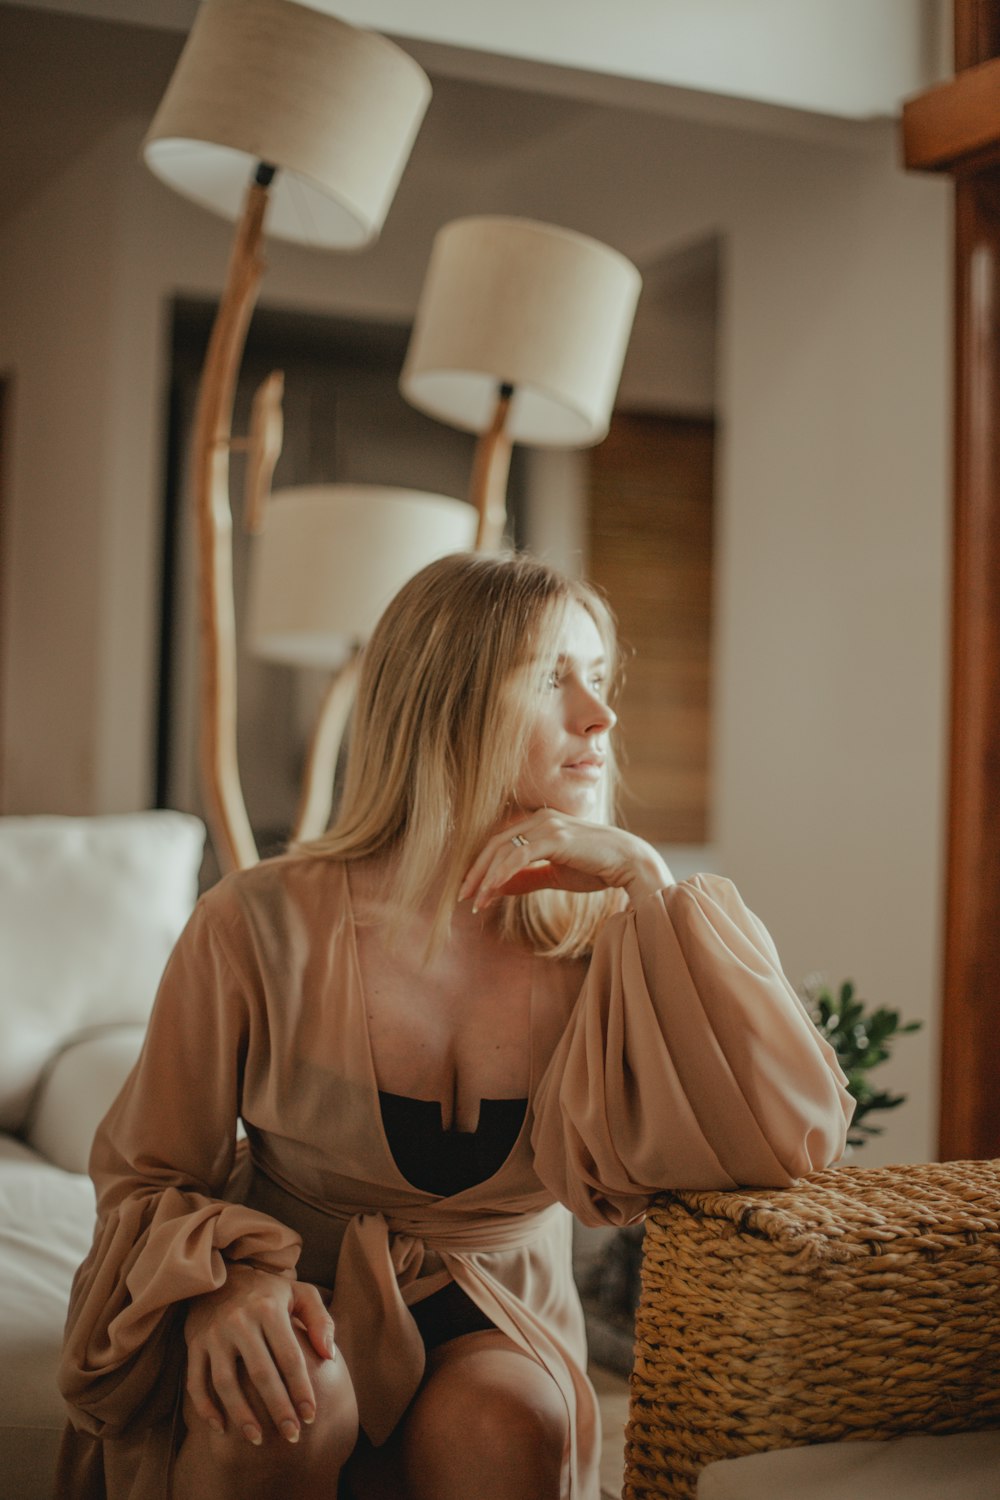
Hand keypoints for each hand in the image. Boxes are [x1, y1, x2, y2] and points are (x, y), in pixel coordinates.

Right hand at [184, 1265, 335, 1444]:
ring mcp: (213, 1334)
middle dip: (278, 1409)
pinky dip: (206, 1408)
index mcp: (269, 1308)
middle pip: (261, 1375)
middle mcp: (239, 1321)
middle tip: (292, 1436)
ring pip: (226, 1383)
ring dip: (242, 1416)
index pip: (289, 1357)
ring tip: (258, 1441)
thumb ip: (320, 1320)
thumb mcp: (300, 1293)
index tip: (311, 1416)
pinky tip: (221, 1428)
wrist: (221, 1277)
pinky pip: (196, 1382)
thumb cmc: (268, 1292)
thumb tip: (329, 1356)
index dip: (301, 1389)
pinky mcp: (194, 1344)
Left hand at [459, 811, 672, 911]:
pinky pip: (518, 856)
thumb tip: (498, 888)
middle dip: (475, 872)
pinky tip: (491, 892)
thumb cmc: (597, 868)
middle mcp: (540, 818)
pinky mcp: (555, 837)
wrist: (630, 863)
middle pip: (495, 843)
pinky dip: (500, 875)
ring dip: (484, 877)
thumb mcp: (555, 875)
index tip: (470, 890)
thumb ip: (527, 878)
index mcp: (540, 822)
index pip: (500, 842)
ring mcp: (547, 824)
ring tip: (475, 902)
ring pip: (503, 850)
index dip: (481, 865)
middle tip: (462, 897)